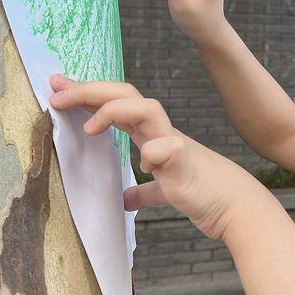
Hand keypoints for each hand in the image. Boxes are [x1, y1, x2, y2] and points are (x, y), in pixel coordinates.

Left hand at [48, 74, 261, 241]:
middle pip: (126, 95)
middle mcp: (161, 134)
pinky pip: (168, 149)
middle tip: (56, 92)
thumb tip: (126, 198)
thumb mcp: (166, 190)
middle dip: (90, 90)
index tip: (58, 87)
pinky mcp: (186, 165)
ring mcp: (174, 146)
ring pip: (146, 109)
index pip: (118, 103)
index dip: (88, 93)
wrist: (239, 208)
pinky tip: (142, 168)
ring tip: (89, 128)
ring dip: (115, 111)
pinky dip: (152, 154)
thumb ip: (146, 191)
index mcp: (154, 136)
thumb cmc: (205, 194)